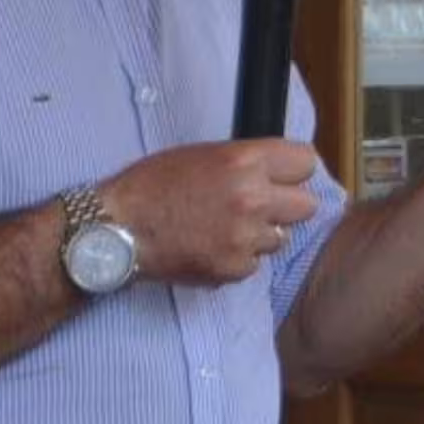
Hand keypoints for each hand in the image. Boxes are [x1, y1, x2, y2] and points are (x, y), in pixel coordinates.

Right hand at [103, 139, 317, 284]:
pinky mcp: (235, 268)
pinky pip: (254, 264)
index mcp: (245, 161)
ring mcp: (246, 237)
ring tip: (224, 229)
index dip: (293, 171)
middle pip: (306, 206)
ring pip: (280, 238)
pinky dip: (238, 259)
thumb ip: (244, 162)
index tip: (283, 177)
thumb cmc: (151, 186)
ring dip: (260, 235)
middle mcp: (253, 198)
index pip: (306, 163)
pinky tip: (210, 248)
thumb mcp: (201, 155)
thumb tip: (274, 173)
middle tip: (260, 207)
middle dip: (286, 207)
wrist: (117, 229)